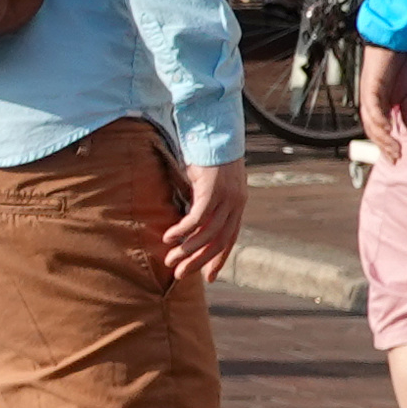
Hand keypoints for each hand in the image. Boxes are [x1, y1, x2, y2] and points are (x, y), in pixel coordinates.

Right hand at [157, 157, 247, 284]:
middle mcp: (236, 203)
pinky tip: (169, 237)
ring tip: (170, 259)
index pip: (230, 239)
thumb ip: (206, 202)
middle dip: (198, 260)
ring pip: (207, 233)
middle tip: (180, 275)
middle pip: (218, 241)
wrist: (215, 129)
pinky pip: (197, 217)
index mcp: (237, 204)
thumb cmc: (209, 155)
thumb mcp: (210, 183)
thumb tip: (191, 221)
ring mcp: (226, 197)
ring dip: (187, 248)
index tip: (208, 278)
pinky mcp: (212, 189)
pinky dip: (183, 229)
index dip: (219, 260)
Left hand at [356, 43, 406, 156]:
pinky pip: (373, 108)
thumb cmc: (398, 65)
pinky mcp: (370, 88)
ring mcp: (368, 96)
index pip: (379, 131)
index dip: (386, 145)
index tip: (397, 158)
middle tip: (396, 158)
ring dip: (383, 138)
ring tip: (394, 149)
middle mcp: (370, 104)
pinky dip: (379, 121)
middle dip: (384, 146)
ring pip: (372, 123)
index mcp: (378, 106)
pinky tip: (387, 130)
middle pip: (373, 131)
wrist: (393, 43)